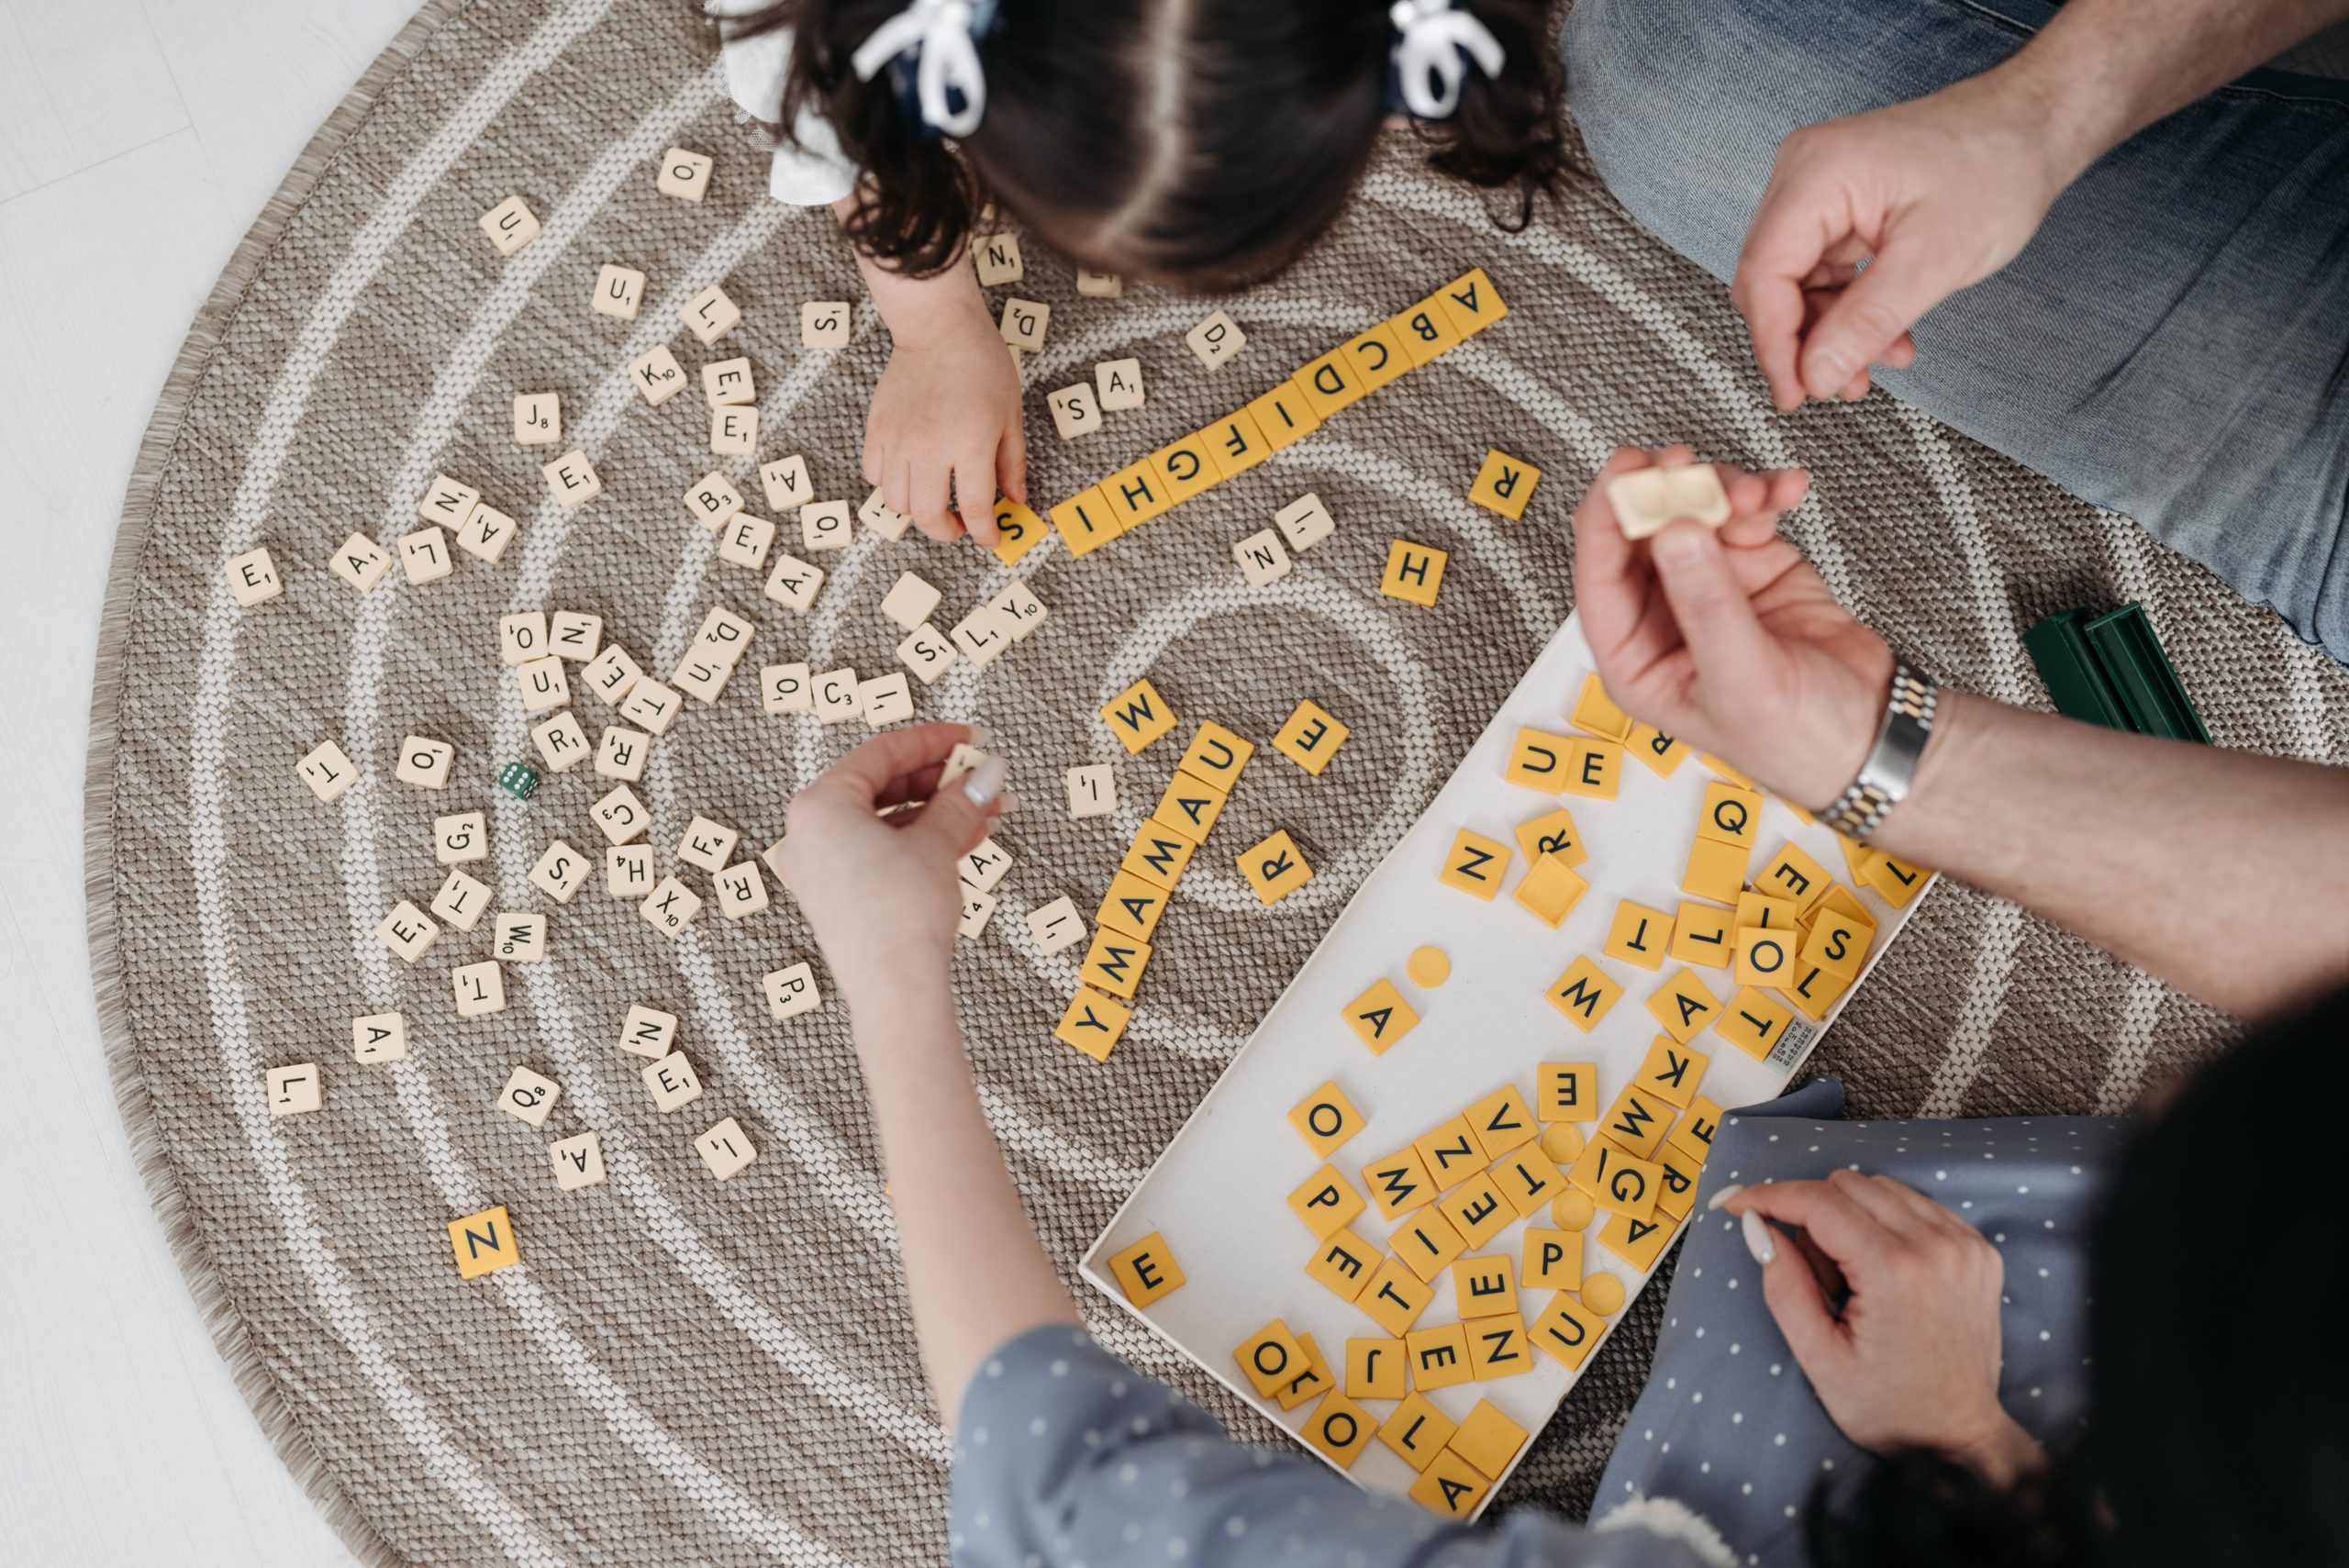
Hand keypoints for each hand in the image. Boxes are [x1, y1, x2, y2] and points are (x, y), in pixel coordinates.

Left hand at [769, 724, 1006, 1010]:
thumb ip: (960, 800)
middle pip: (883, 786)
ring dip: (939, 813)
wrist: (894, 990)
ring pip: (887, 821)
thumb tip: (986, 771)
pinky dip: (921, 841)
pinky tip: (966, 836)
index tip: (969, 739)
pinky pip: (882, 850)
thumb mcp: (936, 844)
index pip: (881, 754)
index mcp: (819, 806)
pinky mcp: (839, 893)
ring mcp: (822, 865)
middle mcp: (811, 832)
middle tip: (982, 775)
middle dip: (941, 782)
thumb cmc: (899, 917)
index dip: (933, 742)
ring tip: (988, 809)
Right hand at [862, 296, 1025, 545]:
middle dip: (947, 532)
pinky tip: (909, 474)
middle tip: (960, 526)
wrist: (939, 329)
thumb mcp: (1011, 415)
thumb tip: (1015, 502)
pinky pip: (874, 475)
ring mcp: (898, 440)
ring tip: (934, 499)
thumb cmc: (982, 365)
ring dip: (918, 511)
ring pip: (897, 502)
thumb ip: (1012, 463)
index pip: (975, 509)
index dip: (984, 533)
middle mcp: (930, 448)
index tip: (990, 539)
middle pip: (929, 516)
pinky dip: (890, 485)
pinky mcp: (876, 429)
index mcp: (970, 445)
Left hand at [1574, 446, 1889, 808]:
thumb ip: (1708, 607)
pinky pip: (1742, 513)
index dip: (1606, 520)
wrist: (1874, 734)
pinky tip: (1786, 490)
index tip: (1627, 474)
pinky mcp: (1752, 566)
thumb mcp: (1745, 681)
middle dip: (1664, 493)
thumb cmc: (1799, 739)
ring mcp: (1707, 588)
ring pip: (1691, 513)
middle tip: (1686, 461)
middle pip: (1640, 536)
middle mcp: (1663, 620)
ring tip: (1757, 494)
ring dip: (1720, 490)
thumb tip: (1671, 534)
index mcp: (1637, 661)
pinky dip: (1762, 494)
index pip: (1600, 580)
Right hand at [1718, 1173, 2041, 1481]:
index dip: (1768, 1195)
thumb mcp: (1819, 1358)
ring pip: (1880, 1188)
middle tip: (1820, 1281)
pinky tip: (1882, 1270)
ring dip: (1851, 1218)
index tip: (1735, 1202)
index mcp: (1896, 1272)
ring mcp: (1966, 1245)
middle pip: (1847, 1184)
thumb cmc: (1889, 1408)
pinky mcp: (1979, 1250)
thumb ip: (1784, 1285)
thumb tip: (1758, 1225)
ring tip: (1855, 1281)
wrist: (1959, 1436)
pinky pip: (1915, 1204)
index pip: (1819, 1201)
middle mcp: (1938, 1246)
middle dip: (1814, 1219)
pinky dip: (1885, 1223)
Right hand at [1731, 73, 2079, 409]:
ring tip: (1875, 365)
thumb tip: (1816, 374)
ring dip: (1829, 332)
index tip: (1796, 395)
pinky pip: (1822, 272)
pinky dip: (1848, 311)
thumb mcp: (1936, 259)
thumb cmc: (1997, 165)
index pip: (1765, 275)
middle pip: (1771, 281)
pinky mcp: (1838, 206)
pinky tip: (1885, 335)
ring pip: (1795, 284)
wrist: (2033, 127)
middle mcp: (1805, 175)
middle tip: (1837, 386)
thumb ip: (1868, 321)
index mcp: (1817, 174)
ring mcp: (1819, 190)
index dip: (1774, 344)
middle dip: (1803, 342)